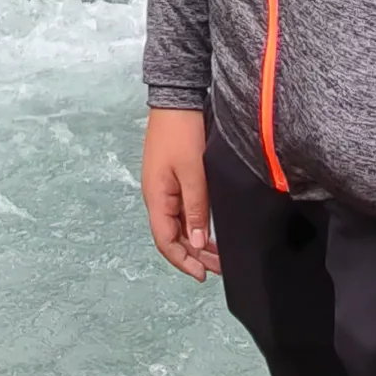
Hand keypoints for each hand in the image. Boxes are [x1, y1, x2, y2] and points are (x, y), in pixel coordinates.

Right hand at [142, 107, 217, 279]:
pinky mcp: (172, 179)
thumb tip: (196, 242)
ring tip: (217, 255)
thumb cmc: (182, 133)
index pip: (166, 241)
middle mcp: (157, 197)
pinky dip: (194, 224)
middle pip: (172, 236)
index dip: (183, 261)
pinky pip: (181, 211)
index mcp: (157, 198)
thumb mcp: (193, 173)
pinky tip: (209, 230)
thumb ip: (195, 208)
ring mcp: (164, 188)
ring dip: (195, 241)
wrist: (176, 101)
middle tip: (218, 268)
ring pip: (178, 225)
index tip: (203, 275)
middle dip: (193, 256)